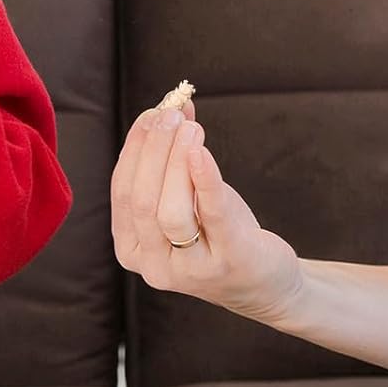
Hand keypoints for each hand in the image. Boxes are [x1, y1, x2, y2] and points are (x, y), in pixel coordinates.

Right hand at [111, 102, 302, 323]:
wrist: (263, 281)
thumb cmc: (219, 233)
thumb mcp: (189, 198)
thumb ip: (173, 158)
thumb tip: (173, 105)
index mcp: (132, 248)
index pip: (123, 191)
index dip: (135, 149)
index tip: (152, 114)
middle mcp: (153, 266)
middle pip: (142, 200)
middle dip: (154, 151)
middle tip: (171, 115)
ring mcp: (190, 271)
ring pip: (169, 212)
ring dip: (176, 162)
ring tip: (191, 129)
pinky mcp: (228, 262)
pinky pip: (211, 217)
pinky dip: (204, 180)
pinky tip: (202, 152)